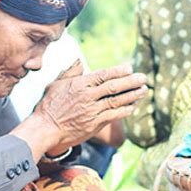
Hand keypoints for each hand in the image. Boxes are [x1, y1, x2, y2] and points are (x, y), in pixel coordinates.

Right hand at [10, 62, 146, 161]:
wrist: (45, 129)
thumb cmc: (48, 106)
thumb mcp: (56, 85)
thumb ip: (70, 72)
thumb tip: (79, 61)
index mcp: (78, 84)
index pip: (102, 75)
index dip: (117, 71)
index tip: (129, 67)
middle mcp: (87, 96)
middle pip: (113, 86)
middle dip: (130, 81)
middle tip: (143, 77)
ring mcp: (91, 111)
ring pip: (116, 101)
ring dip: (132, 95)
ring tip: (144, 90)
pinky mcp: (94, 124)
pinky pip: (113, 115)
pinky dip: (125, 110)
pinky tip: (133, 106)